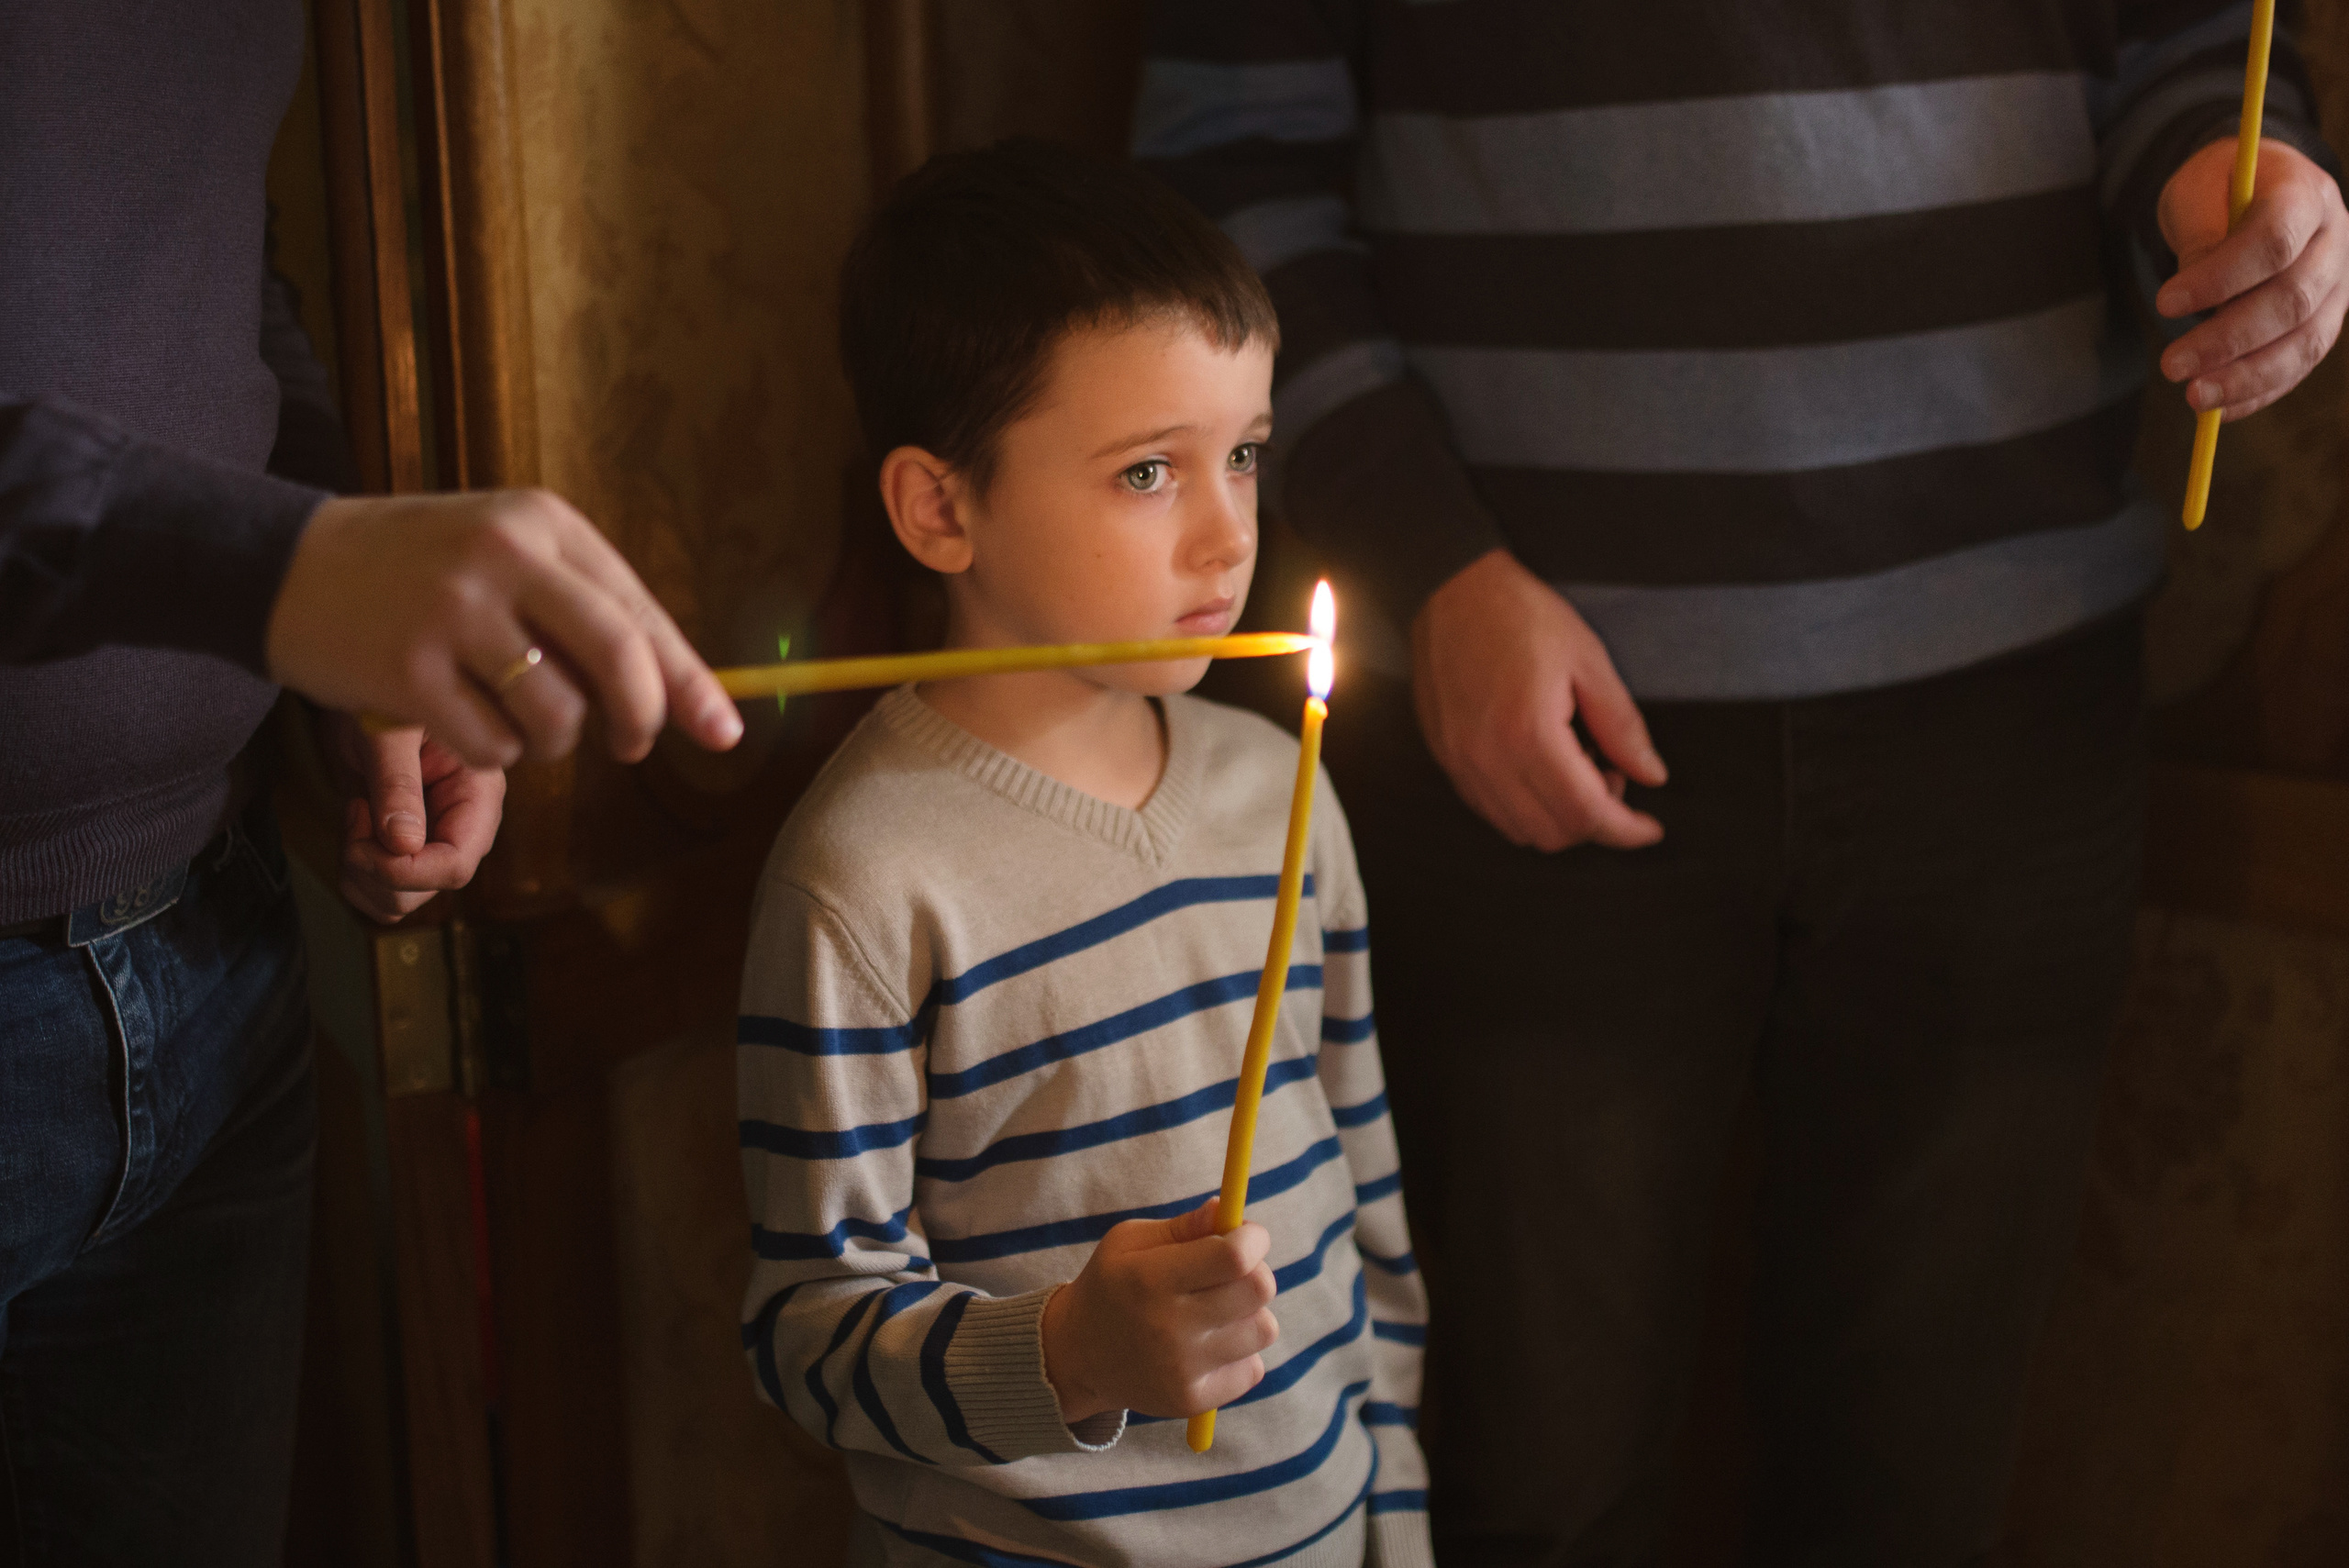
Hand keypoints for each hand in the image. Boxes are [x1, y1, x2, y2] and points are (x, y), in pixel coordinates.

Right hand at [266, 490, 744, 770]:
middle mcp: (505, 557)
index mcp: (543, 524)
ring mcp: (453, 611)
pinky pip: (492, 746)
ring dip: (547, 741)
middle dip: (641, 719)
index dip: (688, 683)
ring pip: (556, 715)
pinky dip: (490, 752)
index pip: (640, 614)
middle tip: (631, 745)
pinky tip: (457, 718)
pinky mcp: (407, 669)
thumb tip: (676, 695)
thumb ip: (584, 613)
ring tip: (509, 714)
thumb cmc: (419, 572)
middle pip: (618, 659)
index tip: (723, 733)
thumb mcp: (506, 556)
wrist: (284, 564)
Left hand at [324, 711, 506, 923]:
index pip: (456, 862)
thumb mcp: (386, 731)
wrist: (360, 689)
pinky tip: (356, 824)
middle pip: (428, 889)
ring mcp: (434, 839)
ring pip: (402, 901)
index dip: (407, 868)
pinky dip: (355, 875)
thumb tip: (403, 846)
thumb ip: (397, 783)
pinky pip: (382, 893)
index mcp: (477, 794)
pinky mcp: (404, 847)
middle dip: (377, 868)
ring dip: (362, 873)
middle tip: (357, 815)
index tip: (364, 835)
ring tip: (356, 816)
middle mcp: (463, 824)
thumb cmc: (381, 696)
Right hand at [1040, 1200, 1278, 1423]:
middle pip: (1259, 1290)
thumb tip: (1226, 1211)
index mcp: (1150, 1278)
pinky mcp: (1192, 1401)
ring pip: (1264, 1329)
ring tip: (1216, 1311)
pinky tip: (1209, 1345)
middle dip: (1255, 1271)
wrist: (1077, 1357)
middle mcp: (1168, 1328)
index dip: (1254, 1238)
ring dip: (1250, 1314)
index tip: (1248, 1234)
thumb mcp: (1129, 1243)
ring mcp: (1182, 1370)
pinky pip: (1254, 1368)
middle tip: (1232, 1271)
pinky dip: (1240, 1353)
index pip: (1233, 1257)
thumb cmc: (1113, 1285)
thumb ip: (1183, 1227)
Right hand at [1411, 548, 1666, 851]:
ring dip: (1558, 816)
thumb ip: (1622, 726)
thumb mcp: (1589, 660)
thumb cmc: (1519, 614)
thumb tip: (1651, 776)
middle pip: (1553, 833)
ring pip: (1519, 830)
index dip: (1625, 830)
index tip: (1648, 828)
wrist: (1451, 589)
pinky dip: (1525, 806)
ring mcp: (1461, 762)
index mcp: (1530, 734)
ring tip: (1574, 765)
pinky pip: (1490, 809)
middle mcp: (1489, 759)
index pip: (1586, 814)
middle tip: (1610, 772)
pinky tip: (1540, 765)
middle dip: (1594, 820)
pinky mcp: (1447, 757)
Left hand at [2156, 138, 2348, 420]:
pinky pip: (2300, 363)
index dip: (2221, 277)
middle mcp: (2335, 240)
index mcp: (2306, 194)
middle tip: (2171, 365)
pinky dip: (2260, 390)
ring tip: (2193, 396)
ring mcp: (2338, 284)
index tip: (2164, 303)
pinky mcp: (2325, 320)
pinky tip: (2219, 408)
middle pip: (2293, 299)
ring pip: (2305, 340)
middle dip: (2229, 339)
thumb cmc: (2220, 191)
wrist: (2252, 192)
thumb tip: (2197, 296)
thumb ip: (2200, 234)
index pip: (2274, 240)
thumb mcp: (2198, 193)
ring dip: (2247, 376)